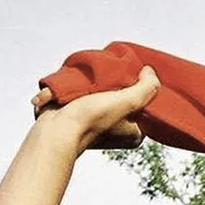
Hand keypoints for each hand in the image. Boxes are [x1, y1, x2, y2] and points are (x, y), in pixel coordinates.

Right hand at [33, 66, 158, 154]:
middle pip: (127, 97)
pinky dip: (87, 85)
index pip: (147, 105)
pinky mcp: (82, 113)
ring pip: (107, 93)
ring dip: (101, 83)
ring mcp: (100, 121)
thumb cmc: (90, 120)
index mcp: (135, 132)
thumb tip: (150, 72)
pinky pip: (90, 93)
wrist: (53, 130)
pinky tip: (86, 79)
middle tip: (116, 72)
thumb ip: (144, 88)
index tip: (138, 74)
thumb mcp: (126, 102)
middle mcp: (120, 128)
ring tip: (98, 76)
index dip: (144, 89)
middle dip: (120, 84)